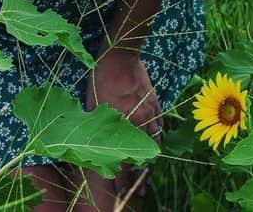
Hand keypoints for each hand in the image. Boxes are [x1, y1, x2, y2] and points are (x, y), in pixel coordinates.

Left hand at [85, 48, 160, 205]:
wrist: (120, 56)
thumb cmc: (101, 79)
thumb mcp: (93, 105)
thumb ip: (98, 127)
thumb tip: (95, 145)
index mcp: (120, 127)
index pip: (122, 162)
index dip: (122, 182)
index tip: (121, 195)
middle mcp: (137, 125)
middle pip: (141, 159)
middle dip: (138, 180)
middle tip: (137, 194)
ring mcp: (149, 115)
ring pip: (153, 147)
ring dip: (150, 164)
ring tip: (147, 178)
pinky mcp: (155, 105)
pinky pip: (159, 128)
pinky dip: (157, 141)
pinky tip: (155, 149)